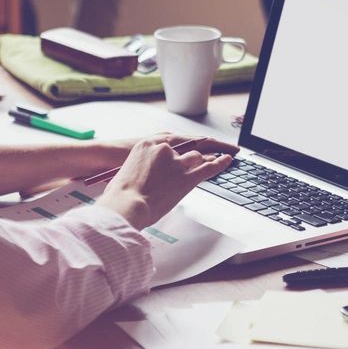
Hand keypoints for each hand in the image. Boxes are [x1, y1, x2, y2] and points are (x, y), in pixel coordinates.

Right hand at [97, 133, 237, 229]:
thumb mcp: (124, 174)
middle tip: (199, 157)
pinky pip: (209, 167)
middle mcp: (164, 150)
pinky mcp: (188, 177)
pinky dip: (221, 163)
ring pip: (196, 157)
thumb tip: (142, 178)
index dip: (178, 147)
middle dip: (192, 154)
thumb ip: (138, 169)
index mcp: (146, 145)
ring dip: (202, 161)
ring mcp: (178, 162)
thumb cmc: (119, 196)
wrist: (126, 206)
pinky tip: (228, 160)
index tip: (182, 149)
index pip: (168, 141)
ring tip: (214, 160)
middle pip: (184, 148)